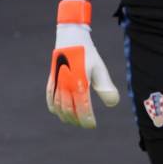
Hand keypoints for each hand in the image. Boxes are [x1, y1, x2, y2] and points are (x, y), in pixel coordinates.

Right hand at [46, 0, 119, 128]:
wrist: (71, 38)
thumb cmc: (88, 54)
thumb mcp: (100, 69)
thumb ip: (106, 87)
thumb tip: (113, 104)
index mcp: (79, 83)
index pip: (82, 108)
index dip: (86, 120)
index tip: (92, 125)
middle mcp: (66, 85)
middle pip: (69, 110)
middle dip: (77, 120)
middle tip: (84, 124)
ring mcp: (57, 83)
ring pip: (58, 107)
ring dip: (65, 116)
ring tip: (73, 120)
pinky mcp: (52, 79)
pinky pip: (50, 98)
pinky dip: (53, 107)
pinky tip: (58, 112)